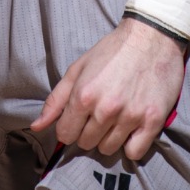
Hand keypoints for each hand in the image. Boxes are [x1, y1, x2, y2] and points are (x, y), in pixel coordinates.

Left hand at [32, 17, 184, 159]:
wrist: (152, 36)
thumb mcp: (78, 69)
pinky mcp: (152, 121)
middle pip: (86, 143)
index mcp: (83, 96)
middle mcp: (106, 109)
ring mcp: (130, 116)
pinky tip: (132, 128)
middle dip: (89, 131)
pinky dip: (131, 144)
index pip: (65, 135)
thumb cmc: (112, 51)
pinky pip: (134, 152)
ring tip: (117, 118)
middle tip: (100, 114)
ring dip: (109, 138)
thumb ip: (55, 100)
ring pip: (109, 149)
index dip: (70, 127)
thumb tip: (36, 127)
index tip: (80, 118)